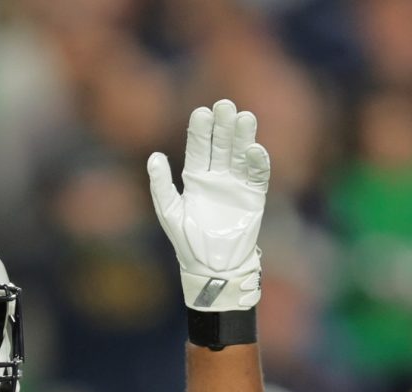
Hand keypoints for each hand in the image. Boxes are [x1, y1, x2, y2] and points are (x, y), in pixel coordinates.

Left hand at [147, 99, 270, 311]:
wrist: (212, 266)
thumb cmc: (187, 242)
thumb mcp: (169, 213)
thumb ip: (160, 185)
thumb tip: (154, 156)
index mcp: (196, 178)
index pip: (199, 147)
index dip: (201, 130)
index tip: (202, 111)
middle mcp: (217, 177)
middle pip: (222, 145)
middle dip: (223, 126)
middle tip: (225, 105)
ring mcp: (236, 185)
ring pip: (241, 154)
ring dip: (243, 136)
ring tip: (244, 117)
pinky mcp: (253, 197)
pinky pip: (257, 175)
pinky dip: (257, 162)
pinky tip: (254, 148)